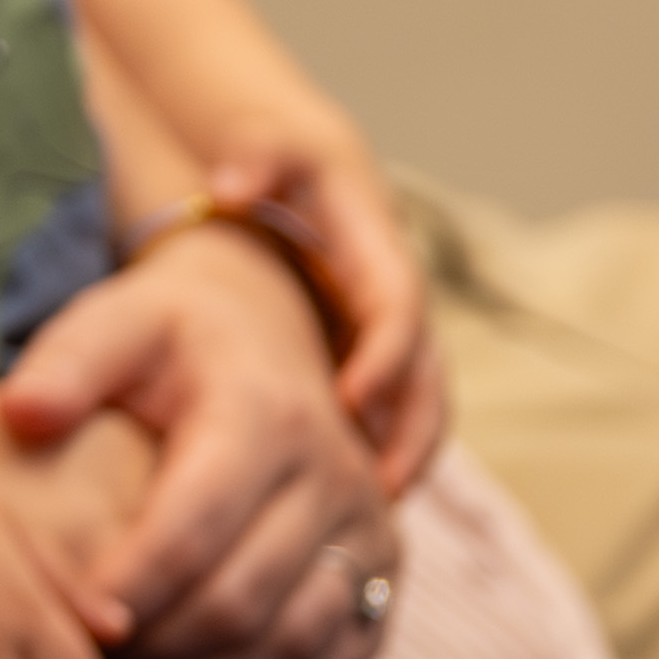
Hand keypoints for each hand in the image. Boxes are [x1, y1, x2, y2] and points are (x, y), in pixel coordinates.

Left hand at [0, 223, 402, 658]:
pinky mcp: (385, 573)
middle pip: (242, 601)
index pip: (193, 530)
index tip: (72, 623)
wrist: (267, 337)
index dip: (127, 590)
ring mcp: (372, 529)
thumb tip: (23, 415)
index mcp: (266, 416)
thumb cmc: (171, 343)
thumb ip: (63, 363)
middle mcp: (336, 474)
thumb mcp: (115, 324)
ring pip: (290, 644)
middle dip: (158, 647)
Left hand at [191, 131, 438, 492]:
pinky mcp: (372, 368)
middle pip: (427, 375)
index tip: (353, 399)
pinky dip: (376, 465)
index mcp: (379, 256)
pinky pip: (390, 426)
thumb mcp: (272, 145)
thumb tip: (232, 182)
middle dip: (410, 433)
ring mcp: (392, 342)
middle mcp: (398, 307)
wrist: (302, 173)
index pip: (400, 310)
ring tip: (373, 513)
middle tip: (381, 485)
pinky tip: (349, 505)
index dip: (385, 356)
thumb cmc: (285, 164)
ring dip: (402, 460)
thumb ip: (258, 155)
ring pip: (418, 410)